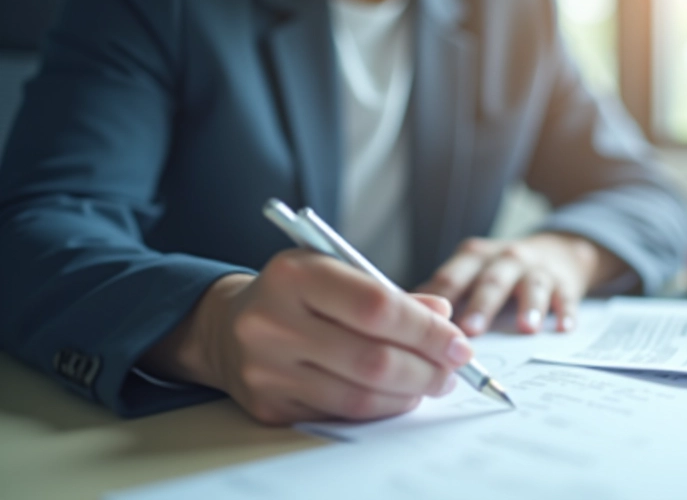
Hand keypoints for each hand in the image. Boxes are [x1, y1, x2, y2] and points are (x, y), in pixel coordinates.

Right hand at [140, 249, 473, 424]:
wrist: (228, 326)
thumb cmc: (297, 295)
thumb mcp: (338, 274)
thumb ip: (391, 295)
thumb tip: (444, 320)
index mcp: (295, 275)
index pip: (376, 307)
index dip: (426, 330)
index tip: (458, 344)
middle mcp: (272, 321)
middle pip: (372, 359)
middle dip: (425, 369)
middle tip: (452, 370)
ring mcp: (266, 368)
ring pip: (358, 395)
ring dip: (408, 394)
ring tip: (430, 383)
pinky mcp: (268, 404)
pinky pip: (339, 413)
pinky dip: (379, 407)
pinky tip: (396, 395)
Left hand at [416, 233, 625, 335]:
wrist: (557, 251)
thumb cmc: (500, 271)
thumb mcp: (471, 272)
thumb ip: (443, 294)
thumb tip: (397, 325)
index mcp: (473, 258)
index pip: (452, 278)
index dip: (439, 301)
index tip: (425, 325)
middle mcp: (504, 259)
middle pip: (491, 281)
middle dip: (481, 304)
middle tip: (470, 331)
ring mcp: (536, 269)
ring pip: (531, 286)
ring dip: (529, 306)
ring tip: (525, 328)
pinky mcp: (564, 283)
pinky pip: (566, 297)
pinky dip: (565, 312)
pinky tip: (564, 327)